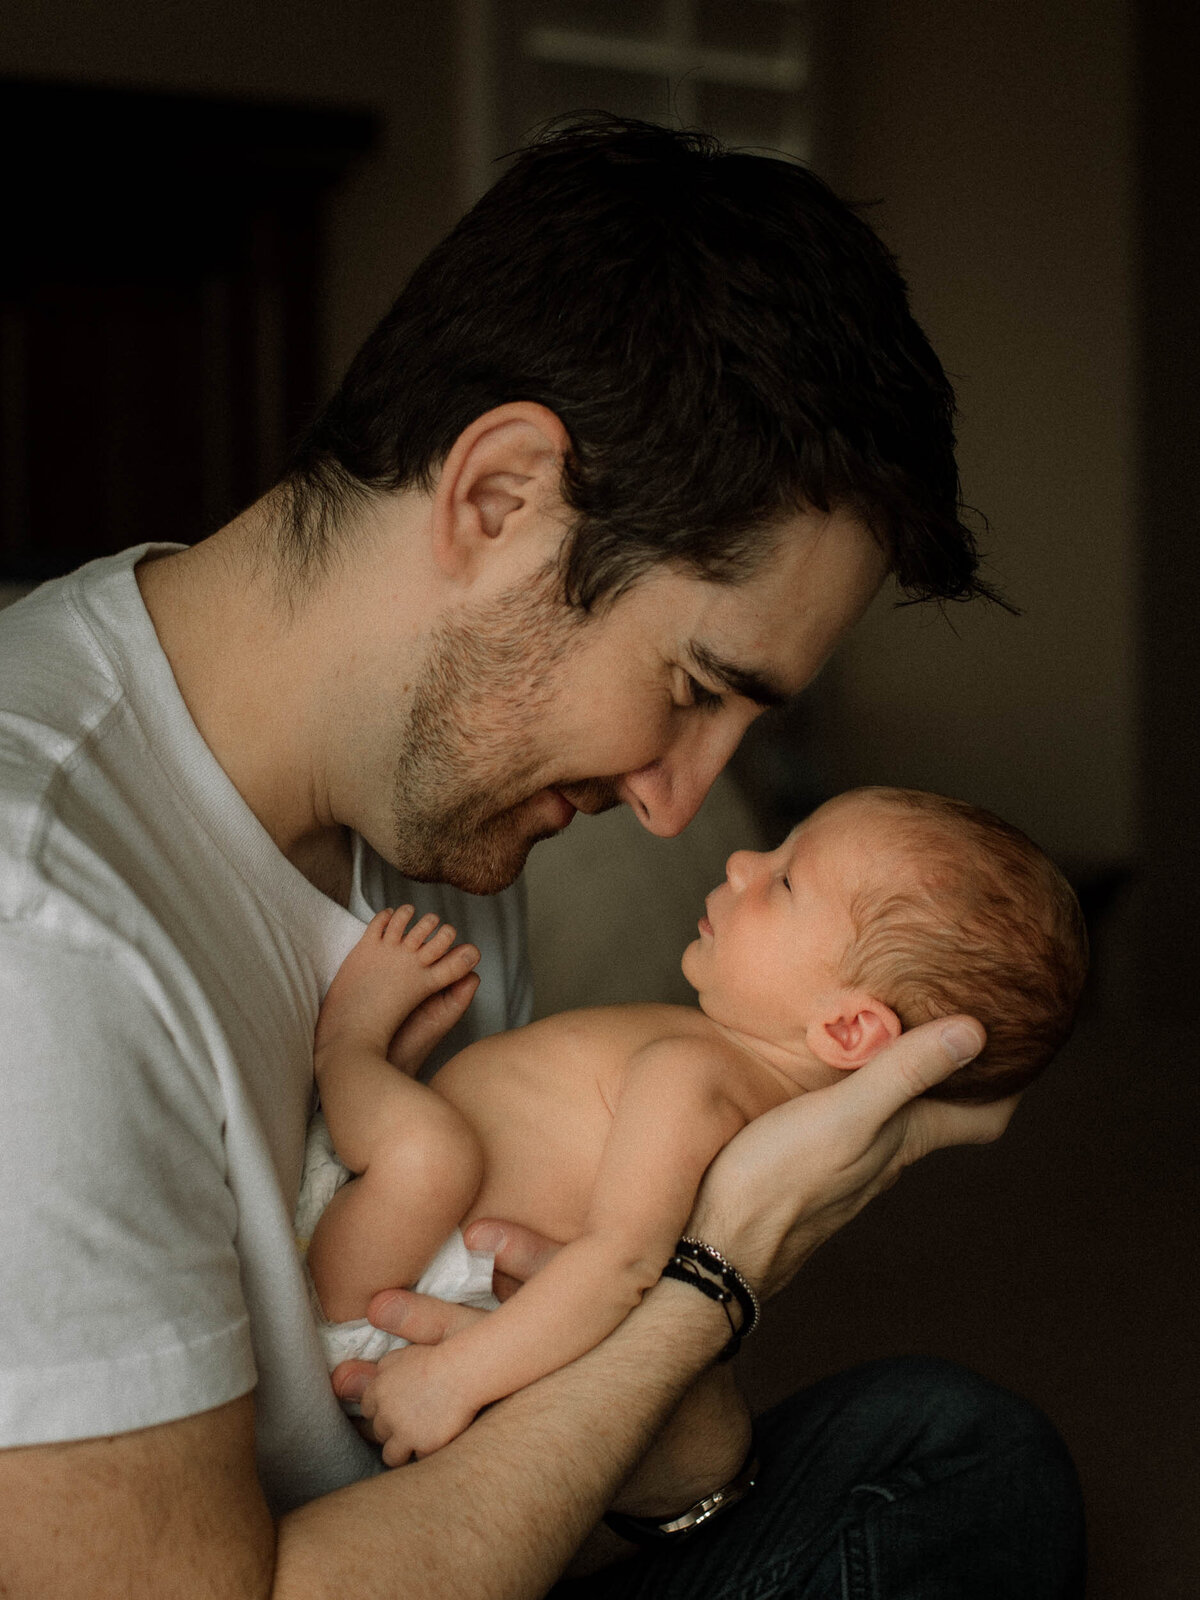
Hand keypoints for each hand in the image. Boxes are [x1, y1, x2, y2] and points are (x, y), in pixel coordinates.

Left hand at [333, 1341, 479, 1465]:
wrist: (463, 1371)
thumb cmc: (440, 1357)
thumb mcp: (406, 1353)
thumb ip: (386, 1366)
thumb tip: (376, 1373)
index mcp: (379, 1389)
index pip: (368, 1410)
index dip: (383, 1411)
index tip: (396, 1411)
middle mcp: (386, 1413)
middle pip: (379, 1432)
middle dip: (393, 1430)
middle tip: (412, 1424)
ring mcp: (403, 1432)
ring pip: (391, 1456)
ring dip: (403, 1450)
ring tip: (418, 1443)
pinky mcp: (423, 1446)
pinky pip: (418, 1459)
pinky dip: (427, 1453)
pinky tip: (437, 1443)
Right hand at [689, 1015, 1012, 1298]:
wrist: (712, 1249)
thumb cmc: (774, 1183)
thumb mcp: (845, 1118)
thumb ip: (903, 1074)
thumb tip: (976, 1032)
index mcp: (903, 1142)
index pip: (982, 1119)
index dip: (1010, 1084)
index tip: (1025, 1041)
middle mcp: (883, 1157)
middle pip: (942, 1115)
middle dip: (960, 1072)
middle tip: (968, 1017)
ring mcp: (845, 1164)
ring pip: (896, 1119)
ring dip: (910, 1080)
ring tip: (906, 1030)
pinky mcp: (806, 1164)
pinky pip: (854, 1121)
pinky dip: (864, 1090)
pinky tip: (839, 1070)